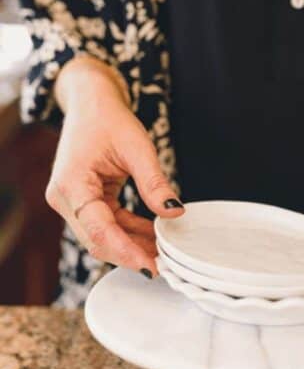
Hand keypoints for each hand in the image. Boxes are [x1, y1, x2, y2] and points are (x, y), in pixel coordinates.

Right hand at [46, 56, 184, 276]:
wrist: (91, 103)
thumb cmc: (108, 118)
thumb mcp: (137, 147)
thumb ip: (154, 182)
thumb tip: (174, 212)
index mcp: (72, 184)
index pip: (98, 229)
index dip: (125, 251)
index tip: (151, 265)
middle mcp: (64, 198)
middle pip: (97, 239)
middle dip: (131, 254)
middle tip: (165, 265)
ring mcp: (71, 202)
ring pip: (101, 236)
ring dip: (131, 245)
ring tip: (163, 252)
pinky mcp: (82, 202)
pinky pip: (105, 225)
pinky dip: (127, 232)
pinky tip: (152, 235)